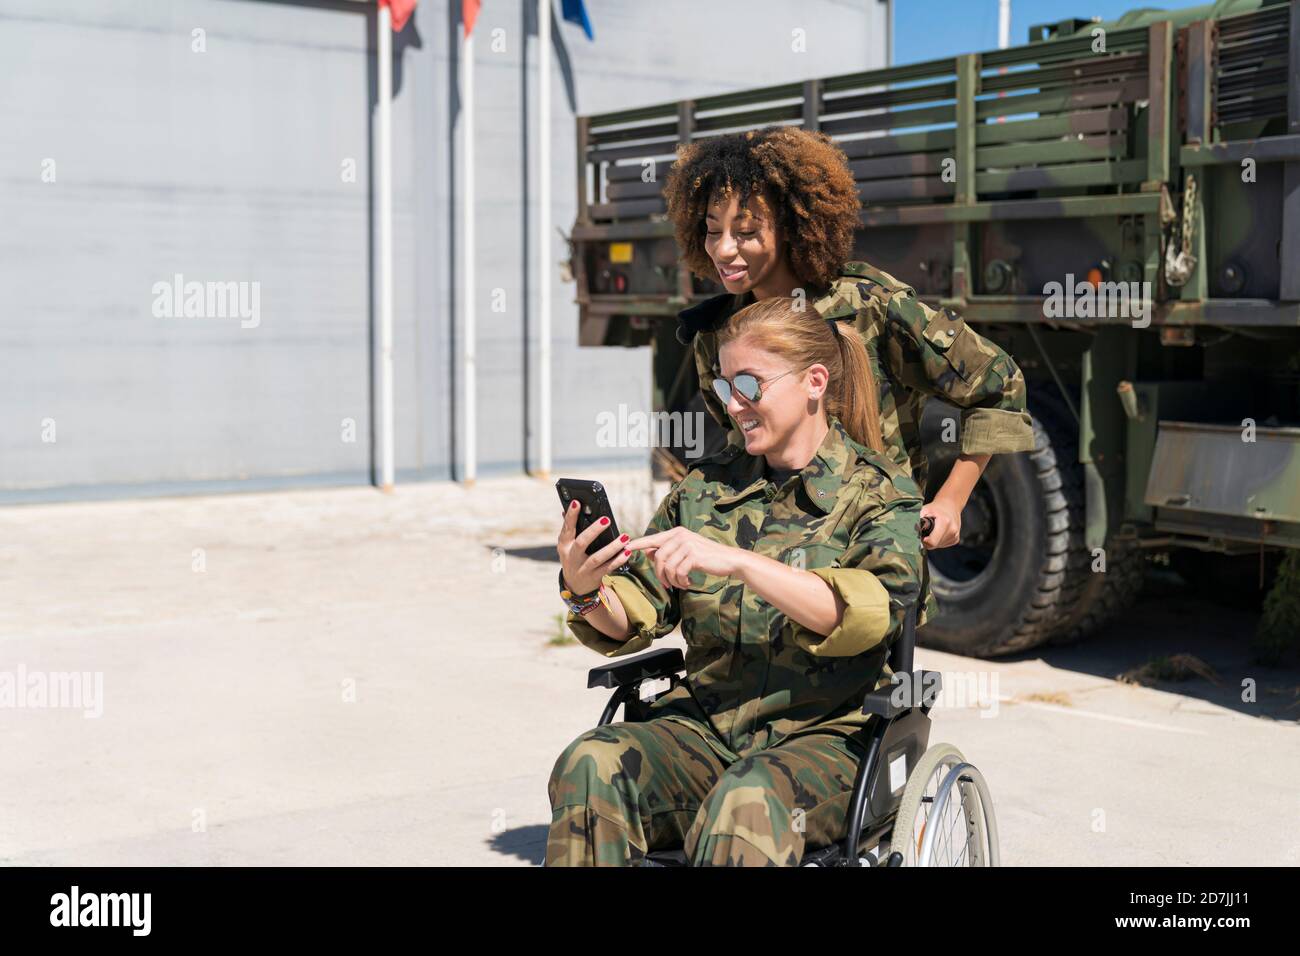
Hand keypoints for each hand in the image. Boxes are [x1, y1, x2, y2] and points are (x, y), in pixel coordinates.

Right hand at [557, 500, 630, 593]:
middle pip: (582, 543)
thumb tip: (567, 507)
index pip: (567, 528)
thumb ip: (569, 528)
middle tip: (606, 519)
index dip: (571, 516)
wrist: (575, 586)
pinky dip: (618, 560)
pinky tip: (627, 552)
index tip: (577, 502)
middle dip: (593, 531)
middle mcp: (572, 557)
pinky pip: (608, 568)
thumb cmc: (573, 557)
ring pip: (597, 557)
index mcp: (564, 545)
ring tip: (624, 537)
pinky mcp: (594, 577)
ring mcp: (583, 568)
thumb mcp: (567, 545)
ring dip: (612, 547)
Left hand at [625, 527, 741, 589]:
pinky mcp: (693, 555)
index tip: (625, 548)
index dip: (638, 544)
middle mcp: (680, 535)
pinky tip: (689, 583)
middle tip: (667, 584)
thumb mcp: (686, 552)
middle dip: (660, 574)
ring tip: (680, 584)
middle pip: (658, 557)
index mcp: (677, 533)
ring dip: (672, 580)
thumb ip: (668, 551)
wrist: (729, 560)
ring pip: (667, 566)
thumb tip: (647, 552)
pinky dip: (681, 581)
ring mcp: (687, 544)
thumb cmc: (707, 557)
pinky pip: (678, 572)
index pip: (653, 539)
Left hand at [920, 499, 961, 549]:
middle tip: (925, 531)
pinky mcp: (956, 539)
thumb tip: (913, 531)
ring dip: (932, 541)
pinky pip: (942, 545)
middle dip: (927, 541)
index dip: (924, 541)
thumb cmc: (935, 508)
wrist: (950, 505)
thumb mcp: (925, 510)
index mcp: (945, 522)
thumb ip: (918, 519)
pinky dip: (938, 541)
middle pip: (934, 545)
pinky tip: (938, 532)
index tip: (921, 536)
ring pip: (937, 546)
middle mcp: (952, 530)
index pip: (932, 542)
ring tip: (933, 530)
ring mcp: (955, 536)